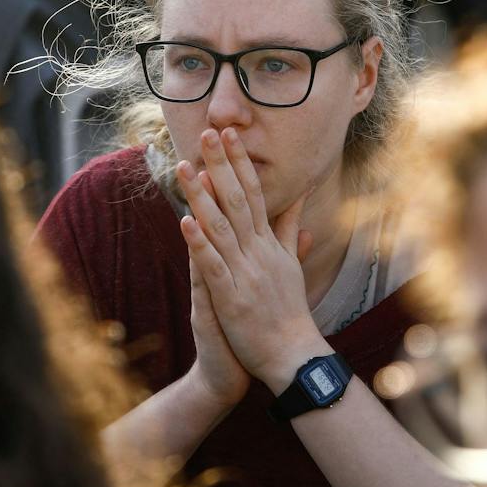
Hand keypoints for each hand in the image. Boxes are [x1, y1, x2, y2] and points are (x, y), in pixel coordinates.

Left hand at [176, 127, 329, 393]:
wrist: (293, 355)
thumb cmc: (289, 310)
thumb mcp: (291, 262)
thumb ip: (290, 227)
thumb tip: (301, 193)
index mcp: (270, 244)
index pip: (255, 193)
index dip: (241, 163)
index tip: (230, 134)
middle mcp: (259, 252)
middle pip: (238, 200)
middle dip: (222, 165)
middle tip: (209, 132)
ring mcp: (245, 273)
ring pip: (221, 227)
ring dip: (202, 196)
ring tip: (185, 167)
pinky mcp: (232, 297)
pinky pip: (213, 266)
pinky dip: (200, 244)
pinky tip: (185, 222)